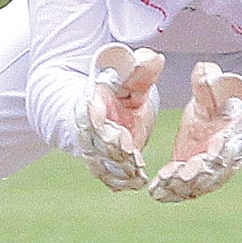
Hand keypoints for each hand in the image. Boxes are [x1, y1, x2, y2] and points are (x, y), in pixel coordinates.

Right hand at [74, 43, 163, 190]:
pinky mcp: (101, 163)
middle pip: (95, 141)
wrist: (97, 108)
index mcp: (90, 102)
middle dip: (111, 148)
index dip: (95, 116)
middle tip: (130, 152)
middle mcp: (87, 128)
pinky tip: (134, 183)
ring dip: (117, 169)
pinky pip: (106, 175)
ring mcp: (92, 148)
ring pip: (99, 162)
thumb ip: (139, 72)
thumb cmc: (116, 90)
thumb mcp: (127, 78)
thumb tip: (154, 59)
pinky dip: (119, 181)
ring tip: (137, 173)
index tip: (109, 123)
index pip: (88, 111)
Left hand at [148, 63, 241, 201]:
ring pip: (200, 185)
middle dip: (196, 175)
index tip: (209, 154)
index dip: (220, 151)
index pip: (229, 146)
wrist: (235, 127)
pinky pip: (189, 190)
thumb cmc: (224, 105)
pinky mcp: (198, 177)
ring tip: (160, 187)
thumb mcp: (218, 91)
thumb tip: (202, 69)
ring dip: (181, 188)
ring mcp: (213, 171)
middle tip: (179, 177)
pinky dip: (174, 193)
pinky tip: (157, 192)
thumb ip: (209, 83)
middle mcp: (225, 157)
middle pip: (214, 171)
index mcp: (234, 134)